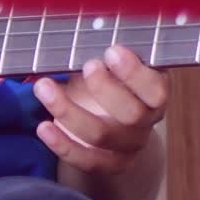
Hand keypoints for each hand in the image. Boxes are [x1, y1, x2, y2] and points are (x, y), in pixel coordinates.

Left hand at [33, 44, 167, 174]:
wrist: (109, 126)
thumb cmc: (105, 84)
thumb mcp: (108, 67)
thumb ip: (101, 57)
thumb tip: (73, 35)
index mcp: (154, 91)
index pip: (156, 89)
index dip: (135, 73)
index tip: (111, 51)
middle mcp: (146, 120)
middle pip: (133, 113)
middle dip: (106, 89)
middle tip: (86, 66)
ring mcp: (128, 145)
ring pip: (103, 136)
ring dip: (69, 111)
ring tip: (43, 87)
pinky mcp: (109, 164)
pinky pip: (88, 161)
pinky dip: (63, 145)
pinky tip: (43, 127)